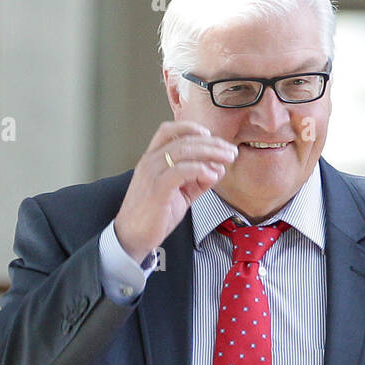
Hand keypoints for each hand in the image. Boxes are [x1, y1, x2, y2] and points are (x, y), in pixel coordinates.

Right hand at [113, 122, 238, 263]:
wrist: (133, 236)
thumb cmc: (155, 215)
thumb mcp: (180, 194)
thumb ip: (197, 180)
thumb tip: (217, 169)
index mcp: (152, 159)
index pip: (170, 131)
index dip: (192, 129)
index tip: (212, 137)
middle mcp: (151, 161)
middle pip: (183, 140)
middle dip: (211, 143)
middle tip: (231, 151)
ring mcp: (153, 173)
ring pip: (184, 151)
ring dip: (210, 153)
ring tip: (227, 159)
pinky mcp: (158, 188)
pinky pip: (181, 171)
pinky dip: (199, 170)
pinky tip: (212, 175)